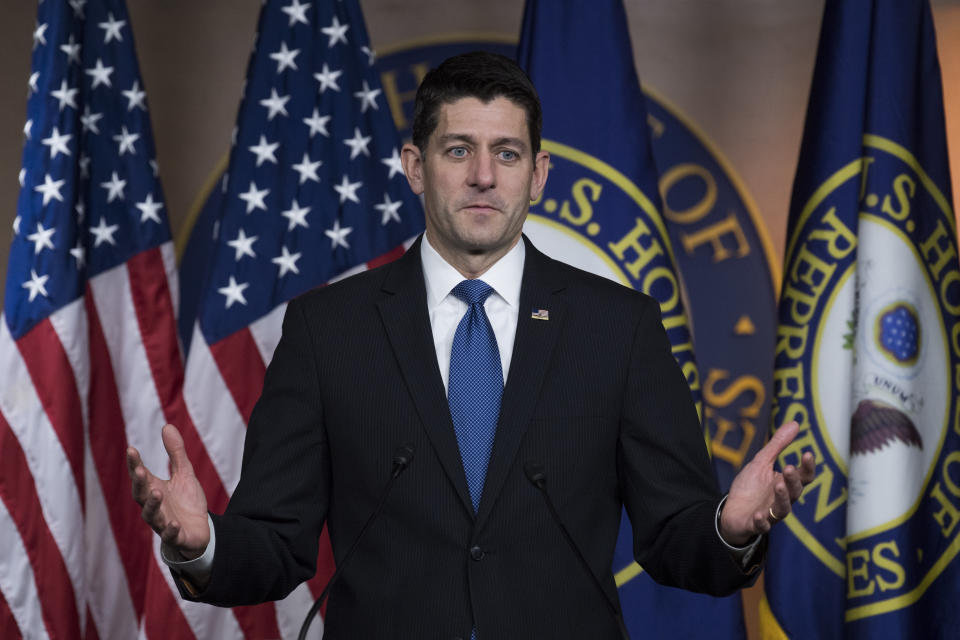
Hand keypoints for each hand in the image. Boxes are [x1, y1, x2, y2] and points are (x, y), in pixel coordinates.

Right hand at [127, 424, 209, 558]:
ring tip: (157, 492)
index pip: (140, 476)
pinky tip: (174, 523)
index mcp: (153, 489)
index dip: (134, 464)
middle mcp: (154, 507)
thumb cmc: (186, 501)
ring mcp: (163, 522)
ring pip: (152, 515)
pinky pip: (171, 535)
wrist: (198, 530)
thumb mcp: (184, 473)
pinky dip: (171, 530)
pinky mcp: (177, 537)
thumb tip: (167, 426)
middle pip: (141, 495)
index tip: (131, 449)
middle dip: (140, 483)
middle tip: (140, 470)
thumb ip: (175, 453)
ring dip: (153, 505)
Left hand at [719, 421, 815, 545]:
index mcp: (785, 484)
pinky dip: (762, 522)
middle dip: (793, 480)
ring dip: (782, 498)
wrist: (732, 510)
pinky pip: (762, 526)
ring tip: (778, 485)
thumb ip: (778, 445)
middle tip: (788, 468)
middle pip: (795, 492)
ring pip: (783, 509)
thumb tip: (796, 423)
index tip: (807, 453)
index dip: (807, 467)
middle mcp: (782, 499)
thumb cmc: (750, 486)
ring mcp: (770, 513)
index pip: (803, 476)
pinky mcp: (756, 524)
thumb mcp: (762, 462)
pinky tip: (759, 515)